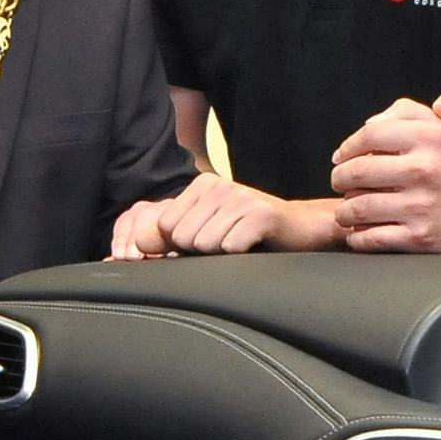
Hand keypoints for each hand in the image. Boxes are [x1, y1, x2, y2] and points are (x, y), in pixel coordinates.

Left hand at [110, 174, 329, 257]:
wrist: (301, 229)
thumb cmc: (249, 233)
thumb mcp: (207, 229)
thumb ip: (172, 235)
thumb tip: (139, 244)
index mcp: (201, 185)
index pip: (164, 227)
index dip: (180, 245)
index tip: (207, 241)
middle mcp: (219, 185)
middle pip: (182, 238)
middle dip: (202, 251)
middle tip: (228, 242)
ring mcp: (241, 197)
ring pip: (205, 245)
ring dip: (223, 254)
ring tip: (240, 243)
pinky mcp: (261, 214)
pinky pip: (230, 248)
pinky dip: (241, 254)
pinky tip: (254, 244)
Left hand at [331, 96, 440, 252]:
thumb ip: (411, 114)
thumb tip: (371, 123)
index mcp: (432, 137)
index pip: (370, 134)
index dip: (348, 146)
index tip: (341, 157)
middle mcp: (425, 169)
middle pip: (357, 172)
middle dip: (340, 179)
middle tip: (340, 184)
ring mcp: (420, 206)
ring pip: (358, 207)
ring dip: (345, 211)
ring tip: (348, 211)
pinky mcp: (419, 238)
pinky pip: (371, 238)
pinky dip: (357, 238)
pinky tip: (360, 233)